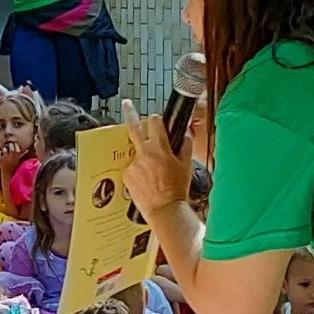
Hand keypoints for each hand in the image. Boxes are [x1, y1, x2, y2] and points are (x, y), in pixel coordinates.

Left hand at [119, 102, 189, 220]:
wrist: (164, 210)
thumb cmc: (177, 190)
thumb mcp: (186, 165)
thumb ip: (184, 145)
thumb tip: (185, 132)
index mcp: (159, 147)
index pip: (154, 122)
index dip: (156, 120)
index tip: (155, 120)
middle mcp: (143, 153)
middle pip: (133, 127)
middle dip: (130, 112)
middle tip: (127, 104)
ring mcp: (133, 164)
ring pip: (137, 152)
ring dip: (143, 157)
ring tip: (154, 175)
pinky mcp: (126, 175)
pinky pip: (133, 167)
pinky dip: (139, 171)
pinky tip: (148, 182)